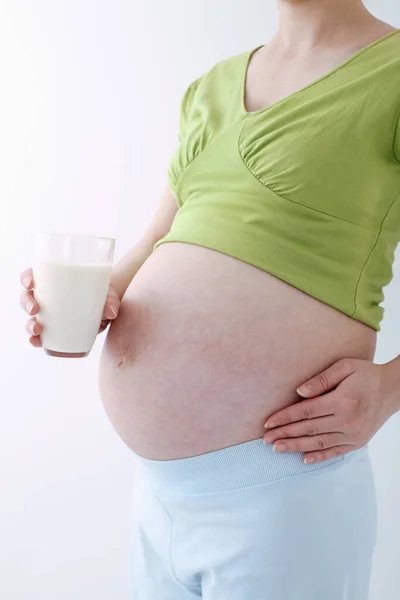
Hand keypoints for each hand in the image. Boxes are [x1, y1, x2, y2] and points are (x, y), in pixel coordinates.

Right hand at [20, 267, 120, 346]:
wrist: (105, 311)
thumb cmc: (102, 296)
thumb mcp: (107, 294)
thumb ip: (110, 300)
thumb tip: (110, 312)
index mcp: (55, 281)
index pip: (34, 274)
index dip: (27, 277)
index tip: (30, 283)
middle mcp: (47, 297)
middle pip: (27, 296)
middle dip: (26, 303)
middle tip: (34, 309)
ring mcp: (48, 315)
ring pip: (30, 317)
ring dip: (29, 324)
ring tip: (37, 330)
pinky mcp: (52, 331)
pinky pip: (39, 335)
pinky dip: (35, 339)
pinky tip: (37, 341)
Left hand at [263, 357, 396, 463]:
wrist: (393, 390)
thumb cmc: (366, 374)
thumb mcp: (344, 367)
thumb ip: (321, 379)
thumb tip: (300, 392)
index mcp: (341, 401)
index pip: (305, 412)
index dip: (284, 418)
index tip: (268, 423)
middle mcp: (347, 421)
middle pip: (308, 429)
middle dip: (285, 434)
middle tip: (265, 439)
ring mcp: (353, 434)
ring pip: (318, 443)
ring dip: (296, 447)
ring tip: (277, 448)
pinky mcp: (358, 442)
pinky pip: (335, 452)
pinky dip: (319, 456)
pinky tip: (304, 459)